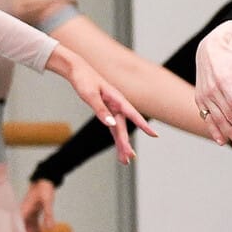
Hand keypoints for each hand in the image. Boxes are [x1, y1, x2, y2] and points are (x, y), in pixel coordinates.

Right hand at [19, 179, 58, 231]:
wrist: (44, 180)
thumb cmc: (44, 189)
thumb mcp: (47, 202)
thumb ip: (48, 215)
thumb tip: (50, 229)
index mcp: (22, 212)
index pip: (20, 230)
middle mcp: (23, 215)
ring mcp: (28, 216)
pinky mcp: (33, 215)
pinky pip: (36, 228)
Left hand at [49, 46, 154, 162]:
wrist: (77, 71)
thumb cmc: (84, 80)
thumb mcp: (90, 95)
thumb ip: (101, 110)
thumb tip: (111, 125)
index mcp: (117, 99)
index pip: (133, 114)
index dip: (143, 125)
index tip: (154, 135)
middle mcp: (117, 105)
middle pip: (123, 128)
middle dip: (125, 144)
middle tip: (129, 158)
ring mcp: (112, 109)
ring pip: (118, 130)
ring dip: (121, 144)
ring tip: (125, 160)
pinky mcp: (106, 111)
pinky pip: (112, 127)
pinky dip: (115, 137)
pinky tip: (119, 147)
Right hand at [192, 22, 231, 145]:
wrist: (210, 48)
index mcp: (223, 80)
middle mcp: (211, 90)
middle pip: (226, 114)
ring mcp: (203, 96)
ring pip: (217, 118)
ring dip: (229, 133)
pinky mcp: (200, 99)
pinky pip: (207, 117)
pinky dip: (214, 130)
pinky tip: (222, 141)